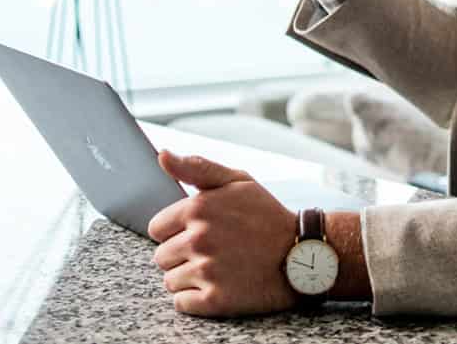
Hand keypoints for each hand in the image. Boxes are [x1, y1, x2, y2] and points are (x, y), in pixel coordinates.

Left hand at [148, 151, 297, 316]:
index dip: (175, 230)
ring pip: (170, 280)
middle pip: (161, 256)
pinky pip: (181, 303)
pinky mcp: (215, 300)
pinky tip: (218, 284)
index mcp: (199, 208)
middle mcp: (199, 239)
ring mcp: (207, 270)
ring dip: (188, 277)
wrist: (300, 253)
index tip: (197, 230)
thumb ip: (197, 167)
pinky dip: (195, 298)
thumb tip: (163, 154)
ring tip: (217, 266)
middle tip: (212, 249)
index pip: (156, 228)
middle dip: (181, 254)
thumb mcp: (237, 181)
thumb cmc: (266, 215)